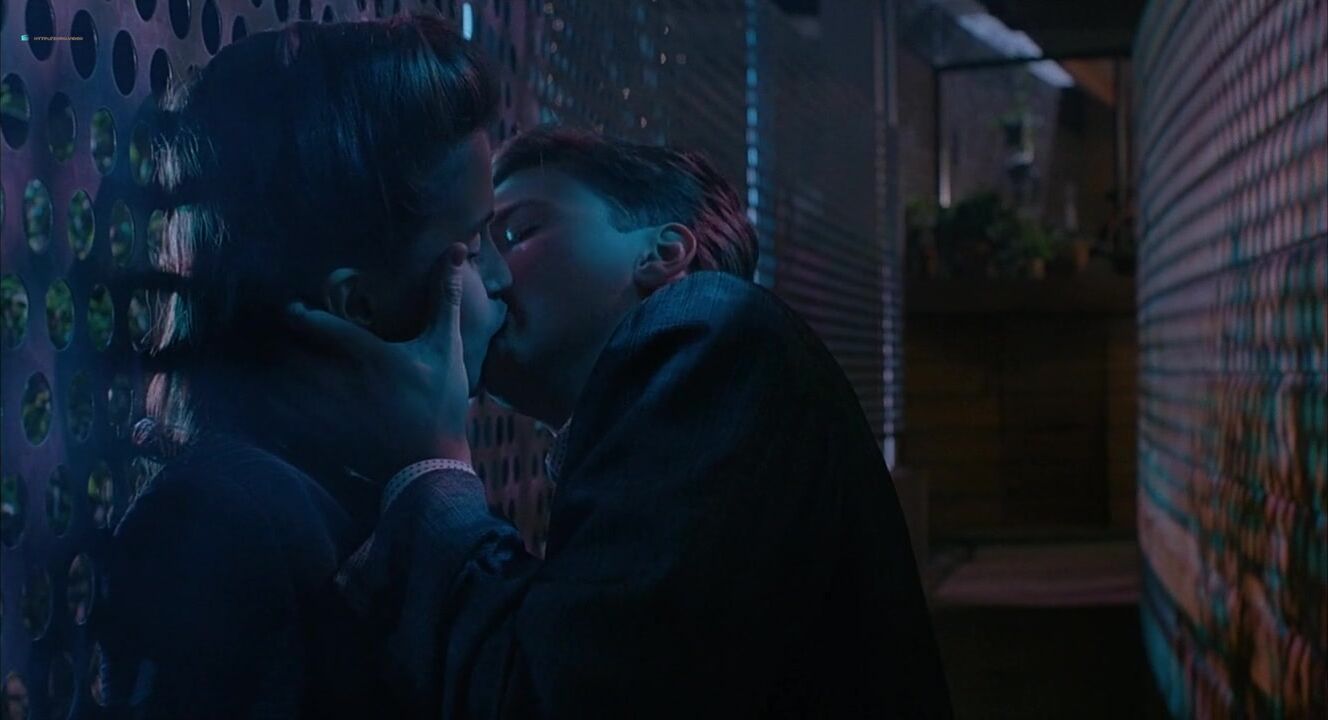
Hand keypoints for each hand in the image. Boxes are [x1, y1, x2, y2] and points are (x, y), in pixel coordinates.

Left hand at [262, 244, 471, 483]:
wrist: (433, 461)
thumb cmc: (442, 402)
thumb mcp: (446, 348)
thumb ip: (446, 299)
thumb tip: (455, 251)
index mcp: (369, 355)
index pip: (323, 327)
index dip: (301, 314)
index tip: (291, 306)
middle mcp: (343, 380)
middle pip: (294, 356)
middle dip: (282, 345)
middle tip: (275, 336)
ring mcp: (331, 410)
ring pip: (288, 387)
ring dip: (277, 375)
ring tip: (270, 365)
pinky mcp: (327, 435)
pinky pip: (291, 421)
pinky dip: (277, 412)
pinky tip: (269, 407)